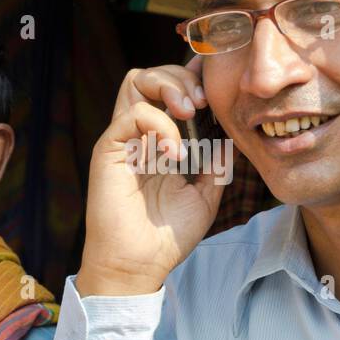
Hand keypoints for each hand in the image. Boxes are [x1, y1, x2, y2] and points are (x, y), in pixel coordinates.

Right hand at [77, 57, 223, 295]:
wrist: (139, 265)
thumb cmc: (166, 236)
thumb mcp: (205, 197)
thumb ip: (216, 165)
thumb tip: (230, 138)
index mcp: (159, 140)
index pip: (169, 90)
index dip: (190, 78)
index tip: (214, 88)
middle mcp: (139, 133)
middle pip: (152, 74)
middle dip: (182, 77)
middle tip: (203, 102)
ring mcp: (123, 139)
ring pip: (135, 79)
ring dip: (168, 86)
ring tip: (189, 112)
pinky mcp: (109, 149)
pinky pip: (132, 114)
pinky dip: (160, 125)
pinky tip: (174, 153)